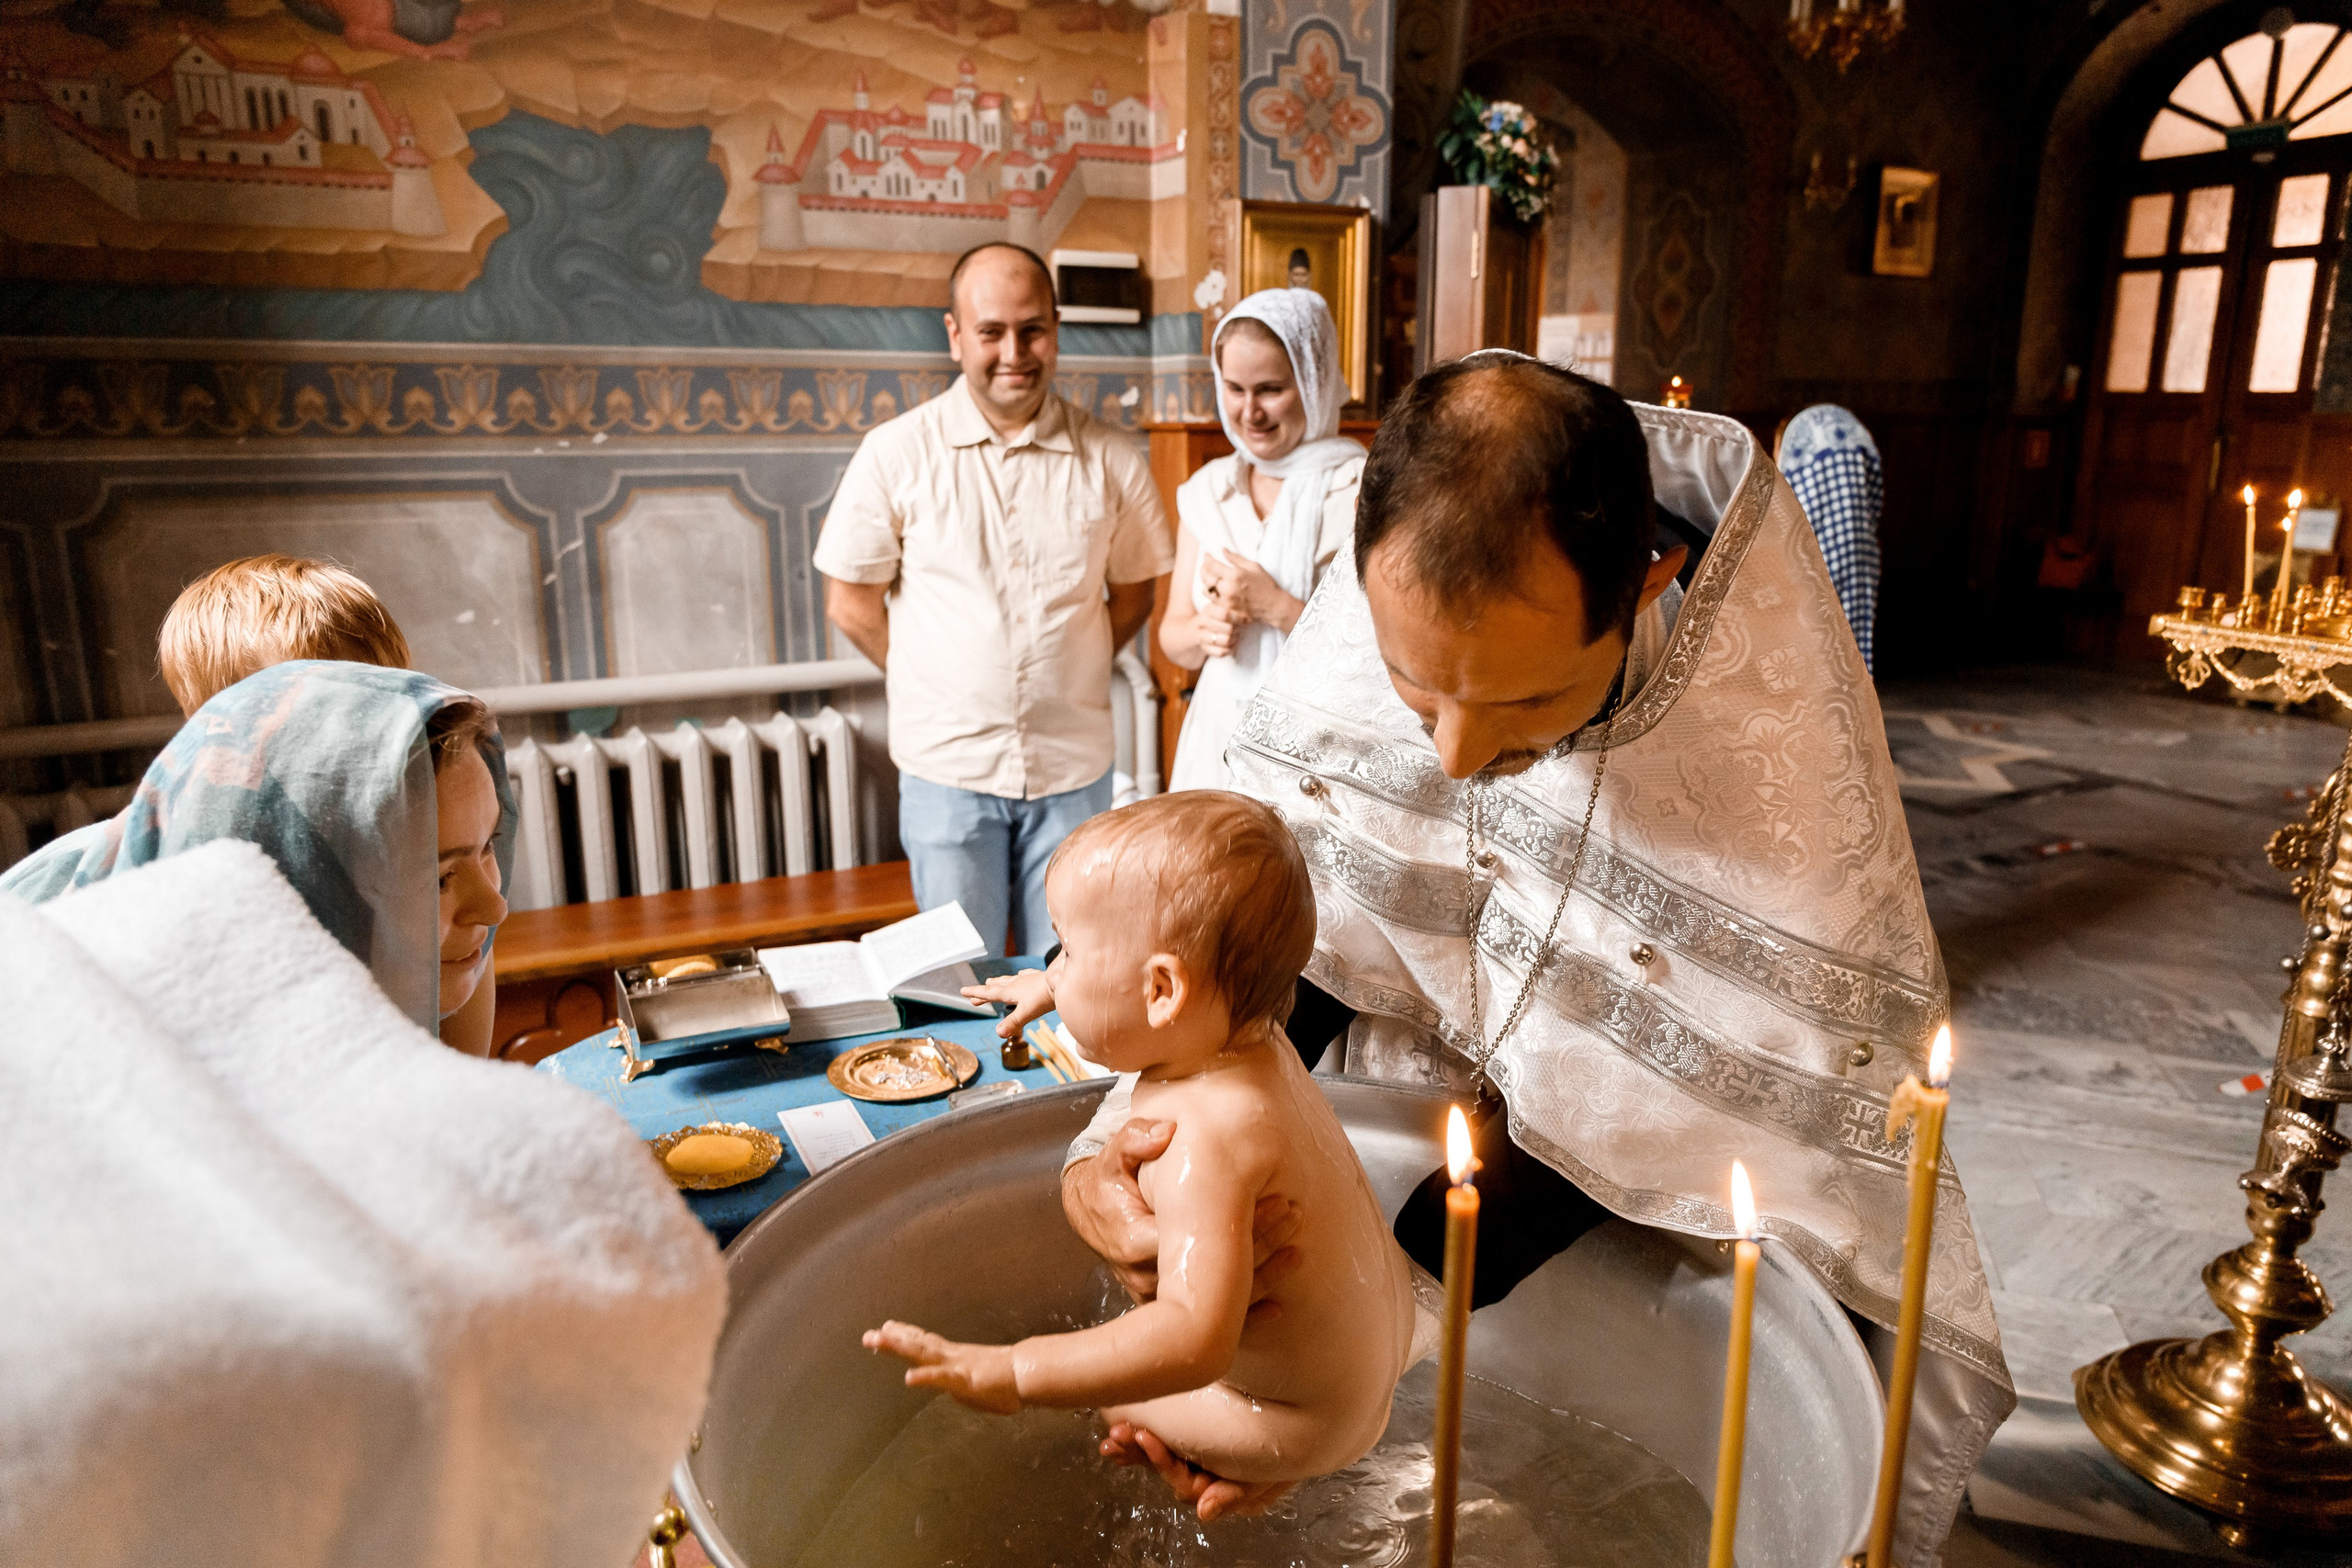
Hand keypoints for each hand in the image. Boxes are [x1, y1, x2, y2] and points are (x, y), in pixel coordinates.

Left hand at [863, 1321, 1020, 1414]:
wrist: (1029, 1374)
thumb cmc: (1009, 1381)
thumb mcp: (978, 1384)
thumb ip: (962, 1384)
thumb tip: (954, 1389)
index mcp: (956, 1357)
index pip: (926, 1343)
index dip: (906, 1336)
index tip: (888, 1328)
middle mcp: (952, 1356)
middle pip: (917, 1345)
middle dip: (892, 1340)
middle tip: (868, 1335)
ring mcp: (956, 1366)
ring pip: (923, 1354)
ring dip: (899, 1347)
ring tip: (877, 1341)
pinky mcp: (964, 1379)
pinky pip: (942, 1378)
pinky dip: (926, 1376)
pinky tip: (910, 1377)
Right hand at [963, 967, 1052, 1038]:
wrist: (1062, 980)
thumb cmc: (1045, 997)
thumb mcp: (1027, 1013)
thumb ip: (1013, 1023)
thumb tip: (998, 1033)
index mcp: (1010, 991)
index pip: (989, 993)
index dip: (976, 993)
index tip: (963, 991)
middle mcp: (1016, 983)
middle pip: (996, 987)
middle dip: (984, 991)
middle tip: (973, 995)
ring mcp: (1027, 979)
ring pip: (1008, 980)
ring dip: (998, 983)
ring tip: (991, 981)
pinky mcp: (1037, 978)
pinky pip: (1024, 976)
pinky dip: (1018, 977)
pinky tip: (1020, 975)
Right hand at [1063, 1123, 1304, 1310]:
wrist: (1091, 1212)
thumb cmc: (1108, 1182)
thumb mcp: (1114, 1155)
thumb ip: (1135, 1140)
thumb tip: (1164, 1132)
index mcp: (1137, 1241)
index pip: (1197, 1238)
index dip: (1238, 1222)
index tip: (1272, 1199)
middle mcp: (1147, 1277)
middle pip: (1213, 1273)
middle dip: (1259, 1246)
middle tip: (1291, 1215)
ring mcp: (1158, 1297)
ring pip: (1216, 1301)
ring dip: (1261, 1279)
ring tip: (1295, 1253)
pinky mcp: (1168, 1306)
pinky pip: (1210, 1318)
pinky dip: (1245, 1314)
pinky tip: (1276, 1307)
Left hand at [1100, 1422, 1296, 1520]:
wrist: (1305, 1410)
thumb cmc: (1292, 1444)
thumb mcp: (1271, 1470)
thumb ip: (1239, 1492)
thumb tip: (1203, 1513)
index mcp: (1225, 1491)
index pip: (1187, 1484)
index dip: (1163, 1462)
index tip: (1145, 1437)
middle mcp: (1209, 1479)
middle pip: (1168, 1470)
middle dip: (1141, 1452)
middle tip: (1120, 1434)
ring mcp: (1201, 1460)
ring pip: (1163, 1458)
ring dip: (1136, 1448)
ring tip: (1113, 1438)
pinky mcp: (1195, 1441)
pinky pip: (1164, 1445)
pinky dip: (1140, 1445)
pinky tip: (1116, 1447)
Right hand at [1194, 590, 1241, 660]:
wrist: (1195, 630)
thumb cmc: (1215, 618)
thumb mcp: (1221, 608)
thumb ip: (1233, 609)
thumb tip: (1248, 618)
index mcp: (1209, 609)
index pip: (1225, 614)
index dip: (1238, 617)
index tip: (1245, 619)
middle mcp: (1203, 622)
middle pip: (1228, 629)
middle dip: (1237, 629)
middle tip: (1238, 628)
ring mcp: (1202, 636)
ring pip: (1225, 641)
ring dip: (1234, 639)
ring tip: (1235, 636)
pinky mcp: (1204, 648)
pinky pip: (1221, 652)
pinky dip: (1229, 650)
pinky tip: (1231, 645)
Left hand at [1201, 551, 1304, 634]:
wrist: (1273, 606)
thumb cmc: (1265, 584)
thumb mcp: (1253, 566)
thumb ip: (1236, 558)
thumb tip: (1223, 550)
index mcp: (1235, 575)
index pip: (1212, 565)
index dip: (1207, 559)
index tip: (1206, 555)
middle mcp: (1228, 588)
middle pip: (1206, 577)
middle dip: (1203, 569)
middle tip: (1204, 565)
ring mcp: (1226, 601)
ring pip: (1207, 590)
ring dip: (1205, 582)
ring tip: (1207, 576)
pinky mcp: (1227, 610)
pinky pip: (1211, 601)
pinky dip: (1209, 594)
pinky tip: (1211, 589)